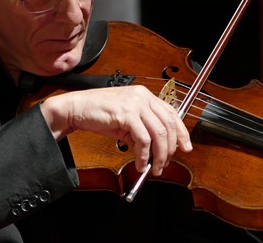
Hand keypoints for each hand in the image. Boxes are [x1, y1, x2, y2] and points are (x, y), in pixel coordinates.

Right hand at [40, 85, 192, 175]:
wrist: (77, 108)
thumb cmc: (99, 113)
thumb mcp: (126, 119)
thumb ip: (142, 129)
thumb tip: (156, 148)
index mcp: (145, 95)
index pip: (172, 113)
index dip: (181, 132)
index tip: (185, 147)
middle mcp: (143, 97)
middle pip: (168, 125)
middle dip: (171, 148)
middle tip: (166, 163)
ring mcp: (136, 104)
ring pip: (159, 133)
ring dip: (159, 155)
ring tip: (154, 167)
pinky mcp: (126, 114)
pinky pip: (143, 139)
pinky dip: (144, 155)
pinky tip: (140, 163)